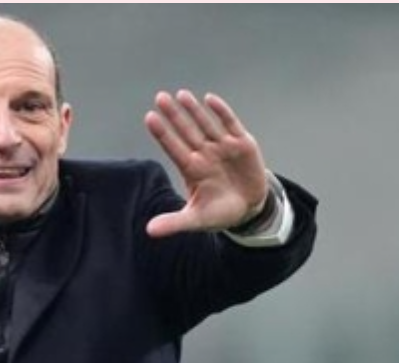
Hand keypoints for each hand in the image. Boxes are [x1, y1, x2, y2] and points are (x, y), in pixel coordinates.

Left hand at [144, 90, 267, 237]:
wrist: (249, 210)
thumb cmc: (219, 212)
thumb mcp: (196, 219)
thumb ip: (174, 222)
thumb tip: (149, 231)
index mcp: (192, 169)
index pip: (173, 148)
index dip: (163, 133)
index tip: (150, 117)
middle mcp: (204, 154)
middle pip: (186, 131)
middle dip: (174, 116)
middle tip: (160, 98)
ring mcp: (223, 147)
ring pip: (206, 124)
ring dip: (194, 110)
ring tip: (181, 95)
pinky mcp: (242, 144)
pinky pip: (230, 124)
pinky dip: (222, 112)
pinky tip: (210, 99)